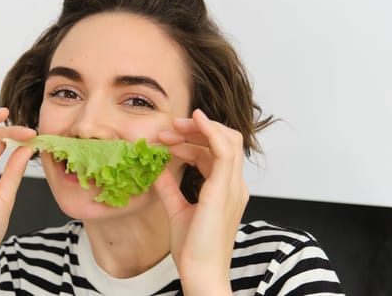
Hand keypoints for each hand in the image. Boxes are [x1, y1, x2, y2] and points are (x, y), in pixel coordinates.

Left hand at [154, 109, 248, 294]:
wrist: (200, 272)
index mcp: (226, 190)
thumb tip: (157, 170)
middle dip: (196, 130)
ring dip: (199, 128)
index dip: (191, 142)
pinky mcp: (224, 189)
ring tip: (173, 128)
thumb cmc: (193, 249)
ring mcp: (232, 186)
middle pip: (223, 142)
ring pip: (227, 140)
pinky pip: (223, 150)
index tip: (165, 140)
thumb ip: (169, 188)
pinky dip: (210, 130)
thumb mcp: (177, 210)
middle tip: (169, 129)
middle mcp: (234, 185)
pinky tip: (195, 120)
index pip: (213, 154)